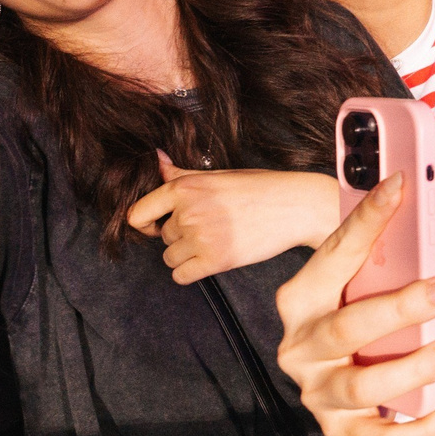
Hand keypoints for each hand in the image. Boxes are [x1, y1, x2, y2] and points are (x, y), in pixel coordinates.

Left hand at [126, 156, 334, 281]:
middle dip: (180, 236)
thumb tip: (156, 159)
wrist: (296, 205)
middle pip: (162, 237)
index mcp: (185, 187)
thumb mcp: (217, 175)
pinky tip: (208, 261)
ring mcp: (201, 237)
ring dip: (186, 255)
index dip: (146, 223)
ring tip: (213, 243)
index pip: (137, 215)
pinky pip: (181, 276)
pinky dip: (190, 272)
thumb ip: (181, 174)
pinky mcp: (216, 260)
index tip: (158, 225)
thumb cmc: (259, 188)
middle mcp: (188, 211)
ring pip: (170, 258)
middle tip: (210, 228)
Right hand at [275, 174, 434, 435]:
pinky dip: (428, 423)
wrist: (355, 376)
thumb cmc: (365, 312)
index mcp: (299, 299)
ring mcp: (319, 394)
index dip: (367, 218)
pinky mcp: (343, 432)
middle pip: (349, 328)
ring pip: (367, 386)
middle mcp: (300, 348)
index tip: (400, 183)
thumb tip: (409, 192)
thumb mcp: (364, 278)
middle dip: (408, 306)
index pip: (334, 254)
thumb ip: (382, 249)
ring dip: (421, 365)